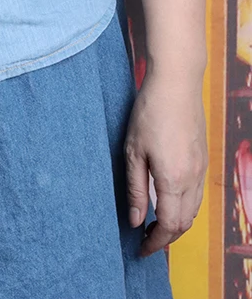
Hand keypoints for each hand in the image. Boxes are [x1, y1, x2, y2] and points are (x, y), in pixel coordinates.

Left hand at [124, 65, 207, 256]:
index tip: (141, 250)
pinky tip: (168, 202)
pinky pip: (197, 195)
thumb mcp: (133, 152)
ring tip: (154, 225)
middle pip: (185, 223)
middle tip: (145, 241)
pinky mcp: (202, 159)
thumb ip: (136, 189)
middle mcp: (193, 179)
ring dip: (177, 223)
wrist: (177, 85)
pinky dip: (184, 207)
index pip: (170, 226)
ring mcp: (201, 169)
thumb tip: (136, 221)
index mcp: (174, 179)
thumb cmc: (149, 114)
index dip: (156, 243)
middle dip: (166, 237)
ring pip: (194, 210)